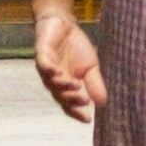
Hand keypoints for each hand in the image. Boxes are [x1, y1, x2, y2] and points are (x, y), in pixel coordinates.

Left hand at [33, 7, 104, 125]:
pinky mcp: (42, 54)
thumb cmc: (75, 48)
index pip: (69, 105)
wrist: (63, 25)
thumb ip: (94, 83)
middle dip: (72, 100)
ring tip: (77, 86)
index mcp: (65, 87)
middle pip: (60, 96)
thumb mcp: (90, 67)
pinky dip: (50, 70)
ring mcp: (46, 69)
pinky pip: (44, 65)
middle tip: (85, 101)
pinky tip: (60, 72)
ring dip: (63, 86)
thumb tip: (103, 103)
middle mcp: (53, 82)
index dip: (77, 113)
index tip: (88, 120)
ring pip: (52, 83)